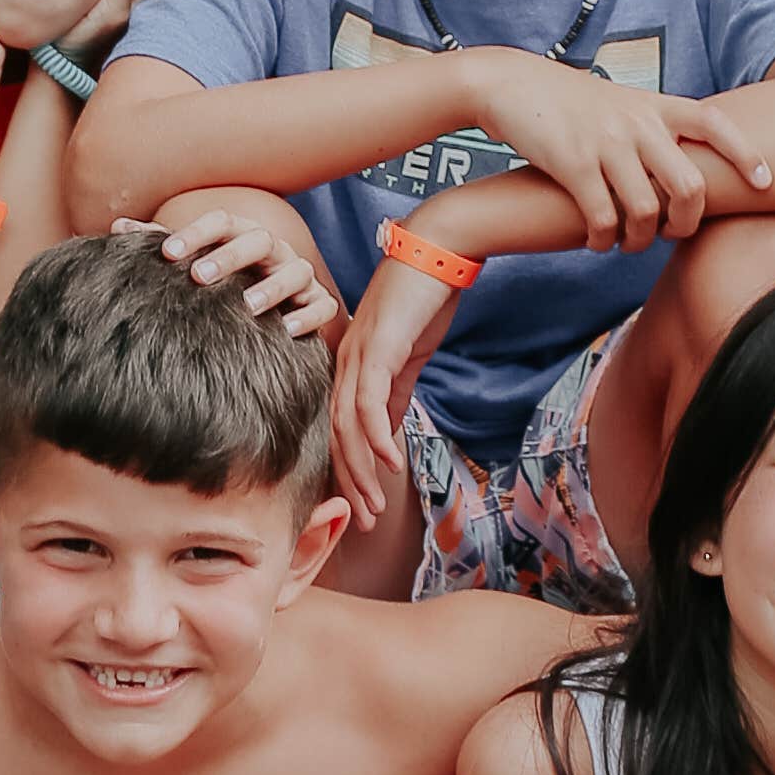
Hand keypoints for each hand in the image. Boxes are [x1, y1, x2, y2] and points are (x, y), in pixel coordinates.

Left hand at [151, 203, 342, 342]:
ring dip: (272, 286)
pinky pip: (322, 305)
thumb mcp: (199, 258)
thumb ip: (163, 244)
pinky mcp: (318, 302)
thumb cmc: (227, 279)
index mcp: (242, 234)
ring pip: (296, 270)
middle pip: (258, 240)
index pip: (222, 222)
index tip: (166, 253)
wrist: (277, 301)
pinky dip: (310, 315)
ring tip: (247, 305)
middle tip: (198, 276)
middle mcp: (274, 250)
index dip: (196, 234)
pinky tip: (288, 330)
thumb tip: (118, 227)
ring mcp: (299, 274)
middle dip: (230, 256)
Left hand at [332, 241, 453, 529]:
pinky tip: (391, 462)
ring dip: (362, 471)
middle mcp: (344, 363)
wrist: (437, 252)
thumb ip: (395, 393)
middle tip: (363, 522)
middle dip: (350, 484)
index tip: (360, 505)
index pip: (338, 429)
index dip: (347, 471)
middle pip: (336, 436)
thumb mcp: (407, 357)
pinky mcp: (377, 349)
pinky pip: (370, 402)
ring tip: (376, 505)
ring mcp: (357, 356)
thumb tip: (388, 432)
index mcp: (349, 366)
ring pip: (348, 427)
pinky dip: (376, 437)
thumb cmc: (422, 300)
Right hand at [462, 51, 774, 250]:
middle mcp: (636, 123)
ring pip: (646, 211)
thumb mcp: (619, 103)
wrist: (511, 82)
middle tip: (673, 233)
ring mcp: (605, 143)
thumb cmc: (568, 101)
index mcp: (653, 105)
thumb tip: (679, 171)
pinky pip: (603, 218)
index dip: (744, 153)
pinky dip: (604, 240)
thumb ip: (651, 129)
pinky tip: (597, 241)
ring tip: (627, 243)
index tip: (765, 181)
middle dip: (688, 220)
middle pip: (688, 184)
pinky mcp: (572, 164)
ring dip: (639, 239)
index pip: (714, 124)